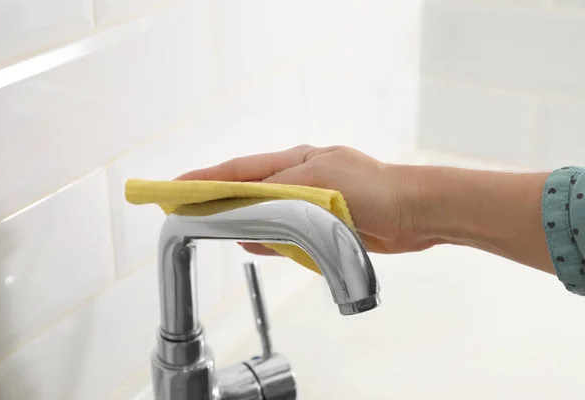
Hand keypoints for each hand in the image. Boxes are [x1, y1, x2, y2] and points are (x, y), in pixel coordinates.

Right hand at [176, 145, 440, 255]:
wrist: (415, 213)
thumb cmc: (372, 190)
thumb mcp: (314, 186)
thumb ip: (275, 200)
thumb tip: (241, 218)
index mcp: (296, 161)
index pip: (240, 170)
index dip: (205, 179)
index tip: (174, 187)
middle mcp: (301, 179)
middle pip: (249, 191)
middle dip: (219, 202)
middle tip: (189, 213)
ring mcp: (312, 202)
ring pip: (266, 214)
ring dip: (243, 223)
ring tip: (216, 230)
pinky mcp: (325, 224)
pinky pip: (288, 233)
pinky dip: (271, 239)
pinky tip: (254, 244)